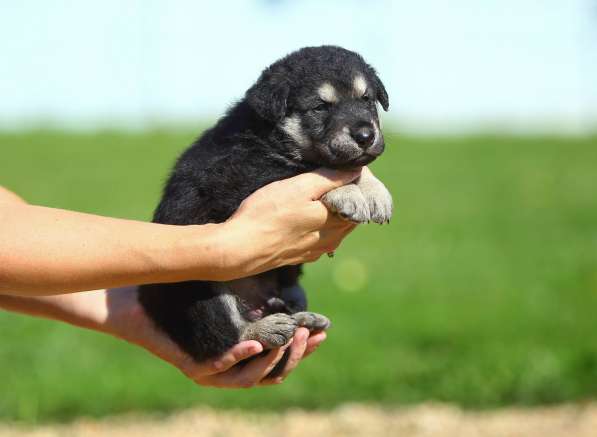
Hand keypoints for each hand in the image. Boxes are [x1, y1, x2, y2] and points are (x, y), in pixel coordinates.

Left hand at [101, 286, 325, 387]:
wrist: (135, 302)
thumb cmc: (180, 296)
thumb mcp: (225, 294)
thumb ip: (251, 295)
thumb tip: (283, 279)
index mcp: (240, 354)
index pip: (278, 360)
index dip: (303, 349)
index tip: (322, 332)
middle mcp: (228, 367)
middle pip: (270, 374)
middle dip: (294, 356)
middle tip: (309, 335)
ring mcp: (209, 370)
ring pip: (249, 379)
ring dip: (272, 361)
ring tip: (288, 339)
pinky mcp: (190, 366)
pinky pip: (218, 369)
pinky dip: (238, 358)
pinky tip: (254, 343)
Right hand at [212, 168, 361, 280]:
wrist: (240, 249)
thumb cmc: (267, 214)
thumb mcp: (299, 187)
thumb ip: (330, 179)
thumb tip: (356, 171)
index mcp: (337, 221)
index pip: (359, 199)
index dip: (353, 181)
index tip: (343, 167)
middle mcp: (332, 239)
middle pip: (349, 214)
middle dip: (345, 197)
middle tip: (330, 178)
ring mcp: (317, 250)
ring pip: (336, 227)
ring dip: (332, 212)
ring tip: (316, 196)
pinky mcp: (301, 256)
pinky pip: (320, 239)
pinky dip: (319, 226)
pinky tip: (305, 218)